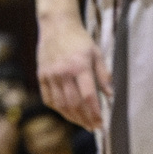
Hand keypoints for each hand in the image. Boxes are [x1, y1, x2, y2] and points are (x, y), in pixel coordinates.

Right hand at [39, 10, 110, 131]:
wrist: (56, 25)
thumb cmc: (79, 39)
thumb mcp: (96, 52)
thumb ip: (103, 74)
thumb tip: (110, 95)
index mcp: (79, 66)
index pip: (88, 96)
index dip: (95, 112)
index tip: (101, 123)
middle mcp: (63, 72)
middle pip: (74, 104)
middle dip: (85, 119)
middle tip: (93, 127)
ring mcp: (50, 75)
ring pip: (61, 105)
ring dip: (72, 118)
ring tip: (83, 124)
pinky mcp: (41, 77)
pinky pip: (49, 100)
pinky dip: (58, 110)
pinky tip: (67, 113)